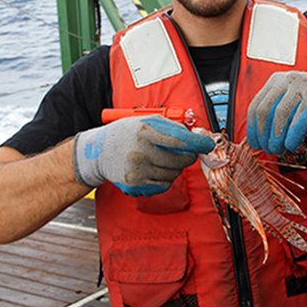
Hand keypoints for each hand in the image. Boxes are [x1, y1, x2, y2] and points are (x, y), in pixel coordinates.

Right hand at [73, 115, 214, 196]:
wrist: (99, 153)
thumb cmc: (125, 134)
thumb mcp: (145, 121)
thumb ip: (170, 127)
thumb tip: (194, 137)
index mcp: (144, 133)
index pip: (178, 140)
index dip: (197, 143)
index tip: (208, 145)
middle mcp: (140, 153)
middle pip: (179, 160)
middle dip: (188, 156)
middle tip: (186, 152)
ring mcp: (137, 172)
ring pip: (173, 174)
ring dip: (176, 168)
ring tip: (165, 159)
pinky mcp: (136, 186)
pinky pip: (163, 185)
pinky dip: (166, 178)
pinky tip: (157, 169)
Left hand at [246, 66, 306, 153]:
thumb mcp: (291, 102)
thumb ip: (275, 113)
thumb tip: (259, 137)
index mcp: (276, 81)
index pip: (256, 105)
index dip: (253, 128)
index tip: (255, 143)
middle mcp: (287, 80)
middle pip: (266, 111)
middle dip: (265, 135)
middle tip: (269, 149)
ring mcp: (303, 85)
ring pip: (282, 114)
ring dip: (278, 137)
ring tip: (280, 149)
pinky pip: (302, 117)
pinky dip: (294, 135)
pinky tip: (292, 145)